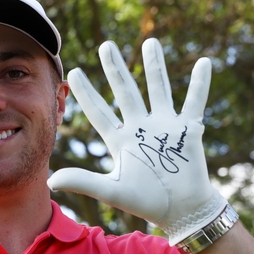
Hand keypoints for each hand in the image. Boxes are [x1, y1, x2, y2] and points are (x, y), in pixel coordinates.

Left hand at [48, 39, 225, 244]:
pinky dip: (199, 84)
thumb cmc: (146, 202)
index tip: (73, 72)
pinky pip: (194, 101)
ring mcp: (164, 126)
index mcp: (120, 140)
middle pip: (125, 92)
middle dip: (115, 69)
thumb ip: (83, 181)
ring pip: (157, 89)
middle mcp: (140, 128)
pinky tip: (203, 63)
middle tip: (106, 46)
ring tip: (150, 42)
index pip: (99, 112)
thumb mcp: (112, 190)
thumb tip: (50, 181)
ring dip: (154, 67)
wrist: (181, 211)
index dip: (86, 94)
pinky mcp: (188, 130)